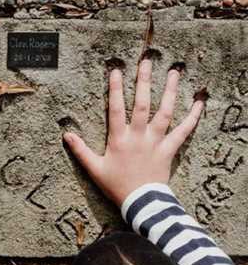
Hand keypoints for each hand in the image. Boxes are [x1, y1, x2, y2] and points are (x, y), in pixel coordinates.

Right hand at [63, 57, 204, 204]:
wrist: (141, 202)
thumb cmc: (116, 186)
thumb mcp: (94, 168)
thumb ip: (80, 150)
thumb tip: (66, 134)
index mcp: (118, 139)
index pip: (116, 109)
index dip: (115, 89)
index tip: (116, 71)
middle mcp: (138, 136)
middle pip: (141, 104)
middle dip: (144, 82)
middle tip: (146, 62)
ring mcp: (155, 141)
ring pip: (164, 112)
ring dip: (170, 92)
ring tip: (174, 73)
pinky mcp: (169, 149)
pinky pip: (183, 131)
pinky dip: (192, 117)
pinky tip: (199, 103)